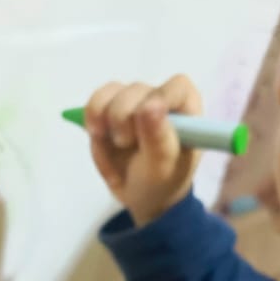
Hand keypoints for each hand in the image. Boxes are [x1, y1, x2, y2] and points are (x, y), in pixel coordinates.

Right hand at [85, 76, 203, 226]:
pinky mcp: (110, 106)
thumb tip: (150, 107)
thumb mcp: (163, 169)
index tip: (143, 116)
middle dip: (124, 118)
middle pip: (136, 90)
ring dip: (106, 123)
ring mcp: (135, 100)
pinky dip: (92, 121)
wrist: (140, 193)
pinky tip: (100, 137)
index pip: (177, 86)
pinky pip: (95, 102)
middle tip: (126, 144)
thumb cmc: (162, 181)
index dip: (159, 97)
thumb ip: (159, 139)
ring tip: (116, 147)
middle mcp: (161, 97)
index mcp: (187, 109)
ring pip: (111, 94)